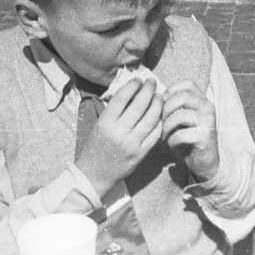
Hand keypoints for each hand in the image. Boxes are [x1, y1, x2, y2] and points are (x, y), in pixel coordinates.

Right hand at [74, 76, 161, 194]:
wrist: (94, 174)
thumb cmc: (96, 146)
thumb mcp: (100, 124)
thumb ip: (115, 109)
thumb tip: (132, 90)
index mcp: (106, 122)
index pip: (123, 97)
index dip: (133, 85)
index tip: (138, 80)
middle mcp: (119, 131)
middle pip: (140, 104)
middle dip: (148, 90)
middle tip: (152, 83)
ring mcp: (132, 143)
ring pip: (151, 118)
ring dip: (157, 104)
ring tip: (158, 96)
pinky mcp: (141, 153)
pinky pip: (155, 134)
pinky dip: (159, 121)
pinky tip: (160, 114)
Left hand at [161, 80, 219, 181]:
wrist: (204, 161)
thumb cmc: (188, 137)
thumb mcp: (181, 117)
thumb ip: (174, 105)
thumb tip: (155, 96)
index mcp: (202, 99)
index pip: (187, 84)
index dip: (170, 91)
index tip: (162, 105)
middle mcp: (208, 107)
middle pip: (182, 96)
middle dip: (166, 108)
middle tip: (160, 121)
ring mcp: (208, 122)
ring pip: (180, 115)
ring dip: (166, 126)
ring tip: (164, 134)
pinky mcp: (205, 137)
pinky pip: (181, 134)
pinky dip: (172, 140)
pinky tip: (171, 144)